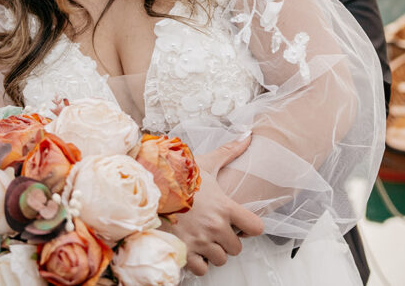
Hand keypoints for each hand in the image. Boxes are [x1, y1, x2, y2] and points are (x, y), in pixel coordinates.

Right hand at [169, 134, 264, 275]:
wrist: (148, 187)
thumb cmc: (176, 176)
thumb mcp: (205, 163)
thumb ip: (230, 152)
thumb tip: (248, 135)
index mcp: (224, 207)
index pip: (256, 227)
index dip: (250, 227)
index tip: (241, 223)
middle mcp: (215, 227)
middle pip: (237, 247)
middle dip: (229, 240)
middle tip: (217, 230)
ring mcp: (199, 241)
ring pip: (220, 259)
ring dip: (214, 251)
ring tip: (204, 238)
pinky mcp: (184, 252)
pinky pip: (202, 269)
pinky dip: (199, 262)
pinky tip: (193, 248)